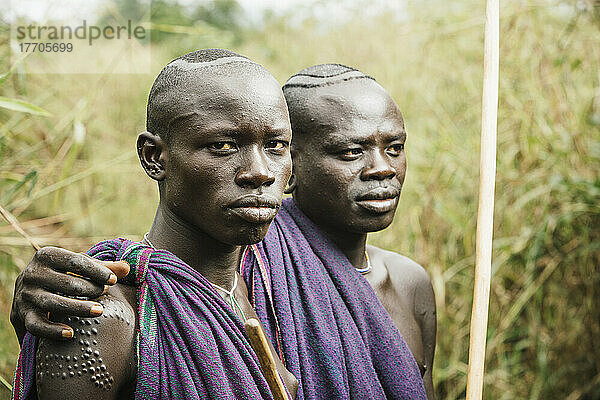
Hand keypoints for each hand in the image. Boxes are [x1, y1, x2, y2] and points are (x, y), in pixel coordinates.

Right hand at [10, 246, 128, 341]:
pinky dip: (53, 331)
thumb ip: (103, 267)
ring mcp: (25, 295)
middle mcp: (32, 274)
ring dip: (78, 308)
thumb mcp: (79, 268)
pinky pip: (37, 325)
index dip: (96, 270)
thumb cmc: (62, 277)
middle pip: (66, 283)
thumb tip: (127, 267)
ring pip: (53, 303)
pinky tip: (71, 334)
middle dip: (89, 288)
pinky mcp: (21, 316)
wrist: (28, 296)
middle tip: (105, 293)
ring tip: (99, 311)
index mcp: (47, 255)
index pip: (75, 261)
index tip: (113, 280)